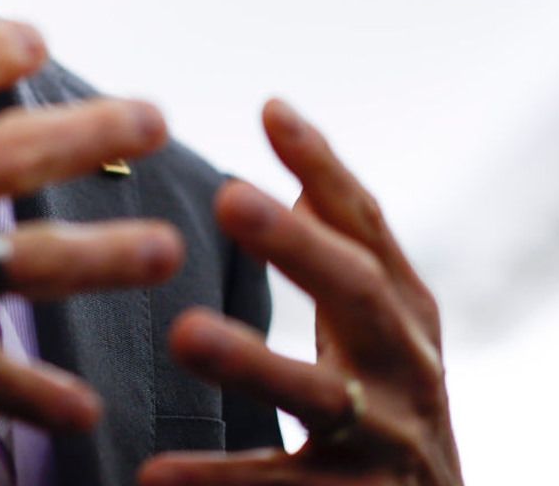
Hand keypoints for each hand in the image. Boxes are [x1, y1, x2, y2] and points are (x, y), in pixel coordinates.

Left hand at [140, 100, 462, 485]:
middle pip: (359, 293)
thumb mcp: (379, 326)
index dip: (325, 167)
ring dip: (253, 361)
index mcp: (406, 315)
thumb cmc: (390, 410)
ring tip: (185, 332)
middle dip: (298, 244)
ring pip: (317, 397)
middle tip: (230, 195)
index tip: (272, 110)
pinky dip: (218, 482)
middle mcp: (407, 369)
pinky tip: (151, 475)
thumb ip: (339, 242)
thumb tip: (285, 133)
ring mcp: (386, 440)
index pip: (366, 227)